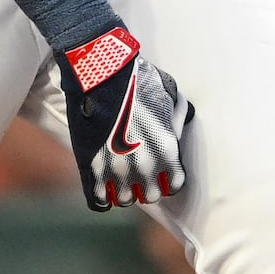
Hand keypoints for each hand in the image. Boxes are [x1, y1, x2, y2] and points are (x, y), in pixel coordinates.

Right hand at [61, 26, 189, 212]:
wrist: (101, 73)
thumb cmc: (137, 80)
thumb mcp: (168, 95)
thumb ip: (177, 115)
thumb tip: (183, 118)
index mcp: (167, 151)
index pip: (173, 186)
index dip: (166, 180)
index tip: (160, 173)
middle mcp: (145, 166)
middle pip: (150, 196)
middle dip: (146, 186)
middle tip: (138, 174)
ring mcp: (116, 170)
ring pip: (124, 200)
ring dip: (123, 191)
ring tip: (118, 178)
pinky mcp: (91, 168)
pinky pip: (99, 200)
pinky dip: (101, 196)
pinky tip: (101, 187)